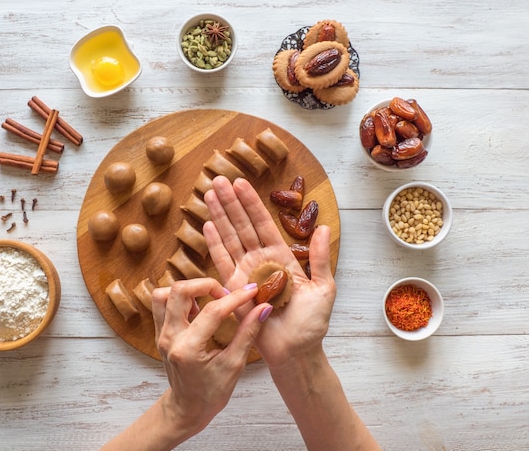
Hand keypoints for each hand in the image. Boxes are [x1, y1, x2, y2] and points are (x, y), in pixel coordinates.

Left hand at [151, 278, 270, 435]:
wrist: (187, 408)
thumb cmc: (211, 392)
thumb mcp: (234, 364)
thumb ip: (248, 333)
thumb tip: (263, 308)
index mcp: (188, 349)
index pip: (212, 311)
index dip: (235, 298)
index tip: (251, 291)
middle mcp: (169, 338)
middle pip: (179, 291)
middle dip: (206, 285)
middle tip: (225, 294)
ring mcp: (160, 334)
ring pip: (164, 294)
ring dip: (188, 290)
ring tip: (207, 300)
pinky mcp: (159, 332)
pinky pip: (160, 303)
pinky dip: (177, 298)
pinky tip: (196, 307)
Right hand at [203, 176, 336, 368]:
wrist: (295, 353)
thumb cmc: (311, 325)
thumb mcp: (324, 288)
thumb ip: (321, 258)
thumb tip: (323, 227)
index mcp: (281, 257)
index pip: (263, 223)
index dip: (252, 203)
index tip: (241, 183)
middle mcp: (261, 261)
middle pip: (242, 225)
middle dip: (231, 202)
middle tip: (219, 180)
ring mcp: (245, 274)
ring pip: (230, 238)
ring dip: (219, 216)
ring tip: (209, 194)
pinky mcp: (234, 289)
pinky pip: (222, 262)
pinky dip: (214, 244)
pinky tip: (207, 225)